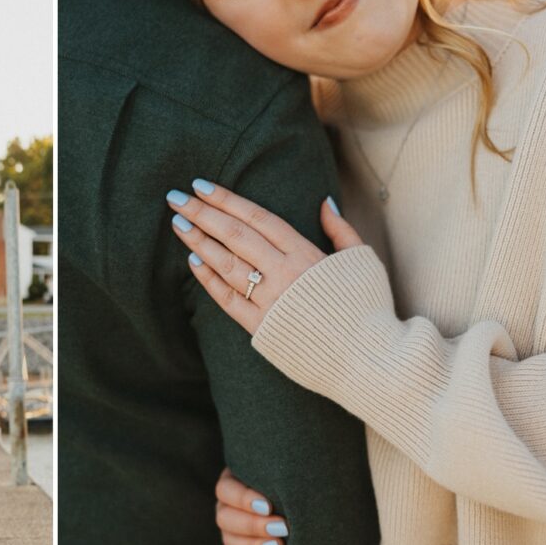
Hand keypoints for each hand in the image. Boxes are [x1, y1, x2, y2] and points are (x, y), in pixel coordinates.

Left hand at [168, 179, 362, 334]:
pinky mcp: (260, 328)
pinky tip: (193, 260)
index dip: (227, 199)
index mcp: (307, 253)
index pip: (258, 217)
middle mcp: (284, 273)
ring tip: (178, 224)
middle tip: (176, 198)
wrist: (368, 359)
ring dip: (199, 242)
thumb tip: (323, 201)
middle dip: (202, 214)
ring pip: (226, 264)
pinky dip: (208, 279)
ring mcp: (269, 301)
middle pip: (235, 235)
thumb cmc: (369, 308)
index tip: (201, 185)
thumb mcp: (362, 260)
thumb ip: (340, 229)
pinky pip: (227, 300)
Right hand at [215, 467, 290, 544]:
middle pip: (225, 518)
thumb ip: (281, 479)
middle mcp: (225, 506)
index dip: (243, 500)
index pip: (225, 490)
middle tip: (281, 528)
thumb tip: (289, 488)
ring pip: (229, 541)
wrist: (301, 504)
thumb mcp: (283, 474)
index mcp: (231, 482)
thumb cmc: (293, 482)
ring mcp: (228, 530)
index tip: (268, 507)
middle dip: (253, 525)